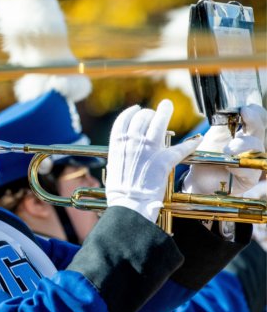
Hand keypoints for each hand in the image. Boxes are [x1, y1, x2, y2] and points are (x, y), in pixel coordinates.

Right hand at [105, 100, 201, 222]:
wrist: (128, 203)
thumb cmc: (119, 190)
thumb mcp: (113, 165)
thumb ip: (120, 153)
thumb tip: (124, 149)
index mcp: (118, 143)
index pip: (124, 119)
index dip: (131, 112)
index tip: (136, 109)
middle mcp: (133, 141)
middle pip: (142, 117)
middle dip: (148, 113)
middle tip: (154, 114)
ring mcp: (149, 149)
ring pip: (159, 122)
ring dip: (163, 112)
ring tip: (166, 108)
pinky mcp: (164, 160)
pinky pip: (181, 148)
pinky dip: (191, 143)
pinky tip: (197, 138)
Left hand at [183, 104, 265, 195]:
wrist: (198, 180)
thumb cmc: (205, 157)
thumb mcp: (211, 138)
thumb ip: (221, 125)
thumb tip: (226, 109)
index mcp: (242, 133)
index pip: (257, 118)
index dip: (255, 112)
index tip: (244, 109)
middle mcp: (250, 145)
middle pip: (260, 130)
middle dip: (254, 121)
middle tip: (244, 115)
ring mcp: (252, 161)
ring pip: (257, 148)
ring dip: (242, 146)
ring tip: (227, 150)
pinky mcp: (249, 178)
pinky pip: (251, 170)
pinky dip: (240, 166)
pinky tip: (229, 165)